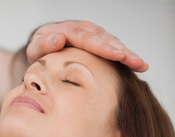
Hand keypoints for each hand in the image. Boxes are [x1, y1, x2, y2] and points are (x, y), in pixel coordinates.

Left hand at [27, 21, 148, 72]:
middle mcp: (85, 30)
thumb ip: (43, 44)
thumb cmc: (40, 51)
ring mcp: (94, 35)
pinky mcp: (99, 43)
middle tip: (137, 63)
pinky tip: (137, 65)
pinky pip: (114, 49)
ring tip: (142, 65)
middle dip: (123, 52)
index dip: (104, 48)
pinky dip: (126, 56)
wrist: (44, 47)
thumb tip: (59, 39)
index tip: (118, 56)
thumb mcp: (35, 49)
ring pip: (114, 44)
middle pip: (106, 41)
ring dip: (129, 54)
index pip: (89, 39)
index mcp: (70, 31)